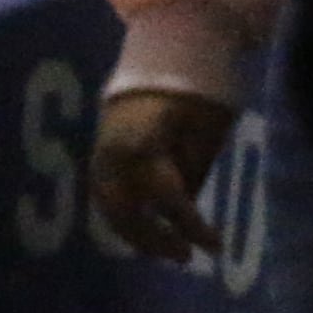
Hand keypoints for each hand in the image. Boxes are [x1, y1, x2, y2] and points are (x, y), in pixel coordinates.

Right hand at [89, 86, 237, 260]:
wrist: (160, 55)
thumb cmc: (195, 90)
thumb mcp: (208, 128)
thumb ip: (194, 168)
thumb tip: (187, 209)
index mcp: (143, 147)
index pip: (169, 199)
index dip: (191, 226)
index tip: (215, 247)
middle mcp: (112, 158)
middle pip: (128, 214)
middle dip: (154, 240)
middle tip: (186, 257)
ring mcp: (99, 158)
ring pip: (110, 211)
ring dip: (136, 234)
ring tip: (168, 251)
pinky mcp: (97, 158)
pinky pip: (106, 199)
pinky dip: (124, 219)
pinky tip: (146, 234)